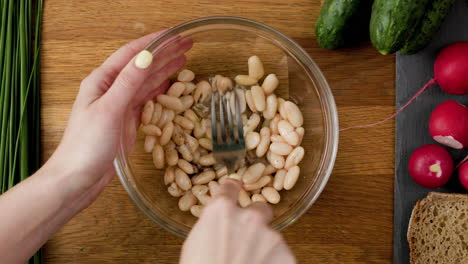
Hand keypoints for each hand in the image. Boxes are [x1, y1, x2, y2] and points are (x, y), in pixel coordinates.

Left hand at [50, 32, 191, 207]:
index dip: (154, 42)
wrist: (77, 179)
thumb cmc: (86, 145)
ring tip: (183, 60)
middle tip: (187, 45)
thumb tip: (146, 56)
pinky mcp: (126, 122)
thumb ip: (128, 83)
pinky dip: (160, 92)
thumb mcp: (109, 110)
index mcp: (102, 81)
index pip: (131, 54)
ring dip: (164, 71)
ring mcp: (119, 106)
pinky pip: (146, 101)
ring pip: (146, 83)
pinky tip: (170, 85)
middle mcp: (110, 90)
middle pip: (141, 66)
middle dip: (164, 54)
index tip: (174, 35)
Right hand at [180, 178, 295, 263]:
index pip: (229, 188)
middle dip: (255, 220)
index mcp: (220, 212)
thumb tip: (219, 227)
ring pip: (271, 237)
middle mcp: (248, 218)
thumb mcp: (195, 244)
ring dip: (263, 247)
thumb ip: (213, 227)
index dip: (232, 188)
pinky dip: (274, 263)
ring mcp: (270, 237)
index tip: (236, 185)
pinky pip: (281, 256)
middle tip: (248, 238)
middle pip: (260, 209)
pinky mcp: (286, 256)